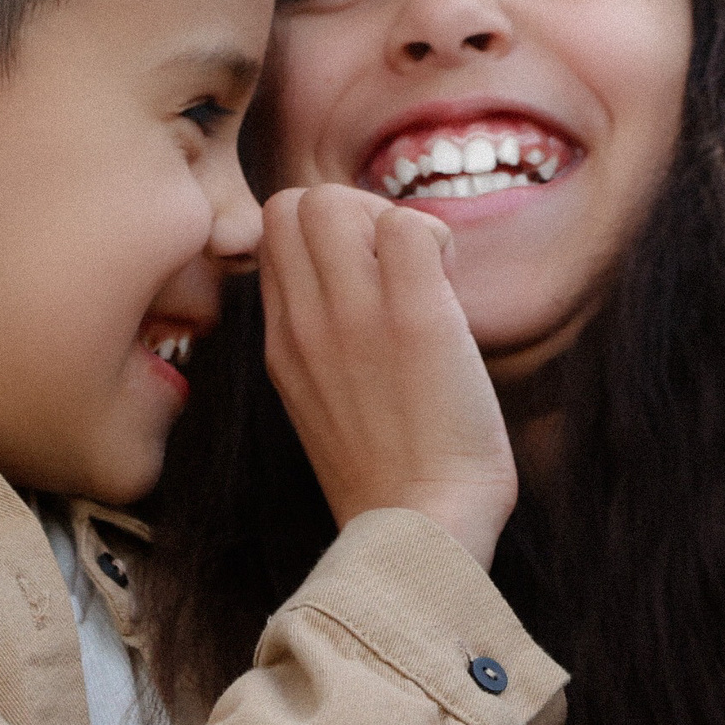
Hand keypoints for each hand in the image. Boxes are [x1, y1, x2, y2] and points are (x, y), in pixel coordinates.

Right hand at [258, 186, 517, 567]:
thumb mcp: (325, 403)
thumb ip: (324, 342)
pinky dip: (437, 242)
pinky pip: (408, 223)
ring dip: (391, 222)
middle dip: (352, 214)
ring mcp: (353, 315)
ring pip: (335, 199)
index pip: (274, 231)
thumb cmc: (393, 474)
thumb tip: (360, 285)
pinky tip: (450, 294)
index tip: (367, 280)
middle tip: (398, 271)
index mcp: (282, 341)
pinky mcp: (412, 316)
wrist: (423, 526)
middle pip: (295, 202)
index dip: (325, 234)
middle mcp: (304, 321)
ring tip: (424, 280)